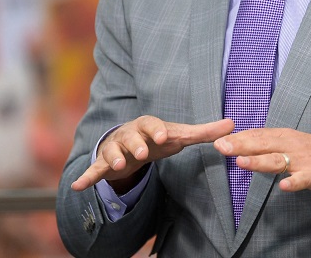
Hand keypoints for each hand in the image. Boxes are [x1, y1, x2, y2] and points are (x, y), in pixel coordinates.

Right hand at [71, 116, 234, 191]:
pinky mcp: (105, 164)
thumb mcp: (181, 135)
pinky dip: (85, 178)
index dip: (157, 129)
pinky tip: (77, 187)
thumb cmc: (160, 138)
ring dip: (114, 157)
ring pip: (112, 151)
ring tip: (119, 165)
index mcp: (149, 125)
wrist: (134, 145)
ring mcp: (115, 148)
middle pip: (131, 136)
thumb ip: (205, 132)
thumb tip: (233, 124)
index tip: (164, 136)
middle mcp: (129, 134)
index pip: (152, 123)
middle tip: (143, 152)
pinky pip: (94, 170)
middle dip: (136, 143)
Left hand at [213, 128, 310, 195]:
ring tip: (241, 162)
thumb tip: (245, 145)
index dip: (238, 138)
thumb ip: (272, 145)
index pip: (258, 135)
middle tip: (220, 147)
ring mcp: (304, 160)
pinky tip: (284, 186)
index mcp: (286, 137)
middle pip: (263, 145)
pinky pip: (303, 179)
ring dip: (260, 161)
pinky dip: (294, 182)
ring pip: (278, 160)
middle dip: (241, 146)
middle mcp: (292, 145)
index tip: (217, 140)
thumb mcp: (294, 144)